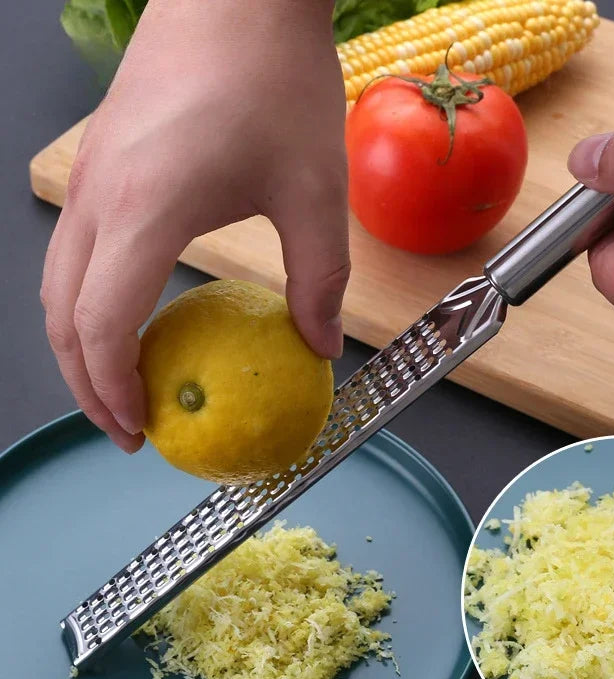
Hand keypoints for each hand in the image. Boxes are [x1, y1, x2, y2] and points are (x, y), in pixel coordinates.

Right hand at [41, 0, 347, 452]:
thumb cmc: (274, 81)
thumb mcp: (314, 193)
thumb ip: (319, 280)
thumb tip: (322, 347)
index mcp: (144, 211)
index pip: (100, 325)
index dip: (115, 389)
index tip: (144, 428)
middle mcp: (99, 198)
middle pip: (60, 315)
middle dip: (86, 382)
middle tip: (129, 424)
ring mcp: (93, 176)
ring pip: (57, 283)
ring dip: (80, 343)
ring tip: (123, 381)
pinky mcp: (104, 162)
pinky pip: (77, 250)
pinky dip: (89, 300)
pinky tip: (132, 313)